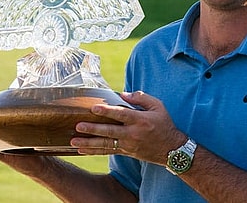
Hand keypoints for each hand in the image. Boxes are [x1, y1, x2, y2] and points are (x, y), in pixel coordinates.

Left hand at [71, 91, 186, 164]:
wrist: (172, 150)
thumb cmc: (164, 124)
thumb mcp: (158, 107)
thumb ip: (141, 98)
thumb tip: (123, 94)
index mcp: (140, 120)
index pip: (121, 114)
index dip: (107, 111)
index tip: (93, 108)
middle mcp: (133, 134)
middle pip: (110, 132)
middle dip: (93, 129)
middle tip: (78, 126)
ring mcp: (128, 145)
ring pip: (106, 145)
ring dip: (89, 143)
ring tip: (74, 142)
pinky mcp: (126, 153)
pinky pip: (108, 152)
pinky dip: (94, 152)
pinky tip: (81, 151)